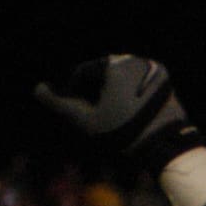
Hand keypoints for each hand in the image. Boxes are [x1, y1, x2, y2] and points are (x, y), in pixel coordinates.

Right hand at [35, 55, 200, 171]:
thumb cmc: (124, 133)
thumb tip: (38, 89)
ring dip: (114, 93)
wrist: (167, 147)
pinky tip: (132, 114)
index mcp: (113, 63)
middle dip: (95, 93)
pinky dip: (133, 95)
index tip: (74, 109)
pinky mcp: (166, 81)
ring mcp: (153, 69)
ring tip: (112, 115)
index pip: (84, 73)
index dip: (74, 91)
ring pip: (123, 78)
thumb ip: (60, 104)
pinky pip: (141, 83)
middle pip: (104, 74)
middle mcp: (134, 59)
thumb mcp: (87, 121)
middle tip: (94, 115)